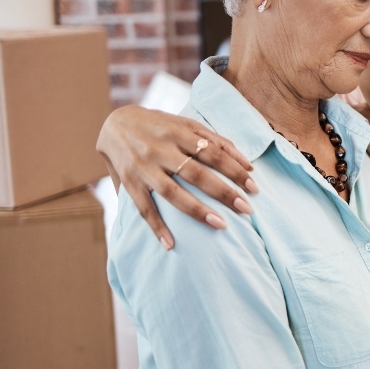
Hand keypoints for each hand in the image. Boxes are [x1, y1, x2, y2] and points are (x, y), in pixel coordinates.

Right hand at [96, 106, 256, 249]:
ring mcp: (143, 167)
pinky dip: (157, 227)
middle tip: (247, 209)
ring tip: (221, 225)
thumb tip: (248, 164)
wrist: (115, 123)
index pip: (213, 153)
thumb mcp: (187, 124)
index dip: (235, 170)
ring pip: (172, 192)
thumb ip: (217, 141)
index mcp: (178, 133)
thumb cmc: (160, 125)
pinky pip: (144, 208)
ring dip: (197, 210)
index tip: (254, 187)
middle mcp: (160, 150)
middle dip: (223, 192)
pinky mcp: (129, 182)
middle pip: (196, 174)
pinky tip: (171, 244)